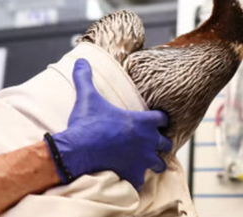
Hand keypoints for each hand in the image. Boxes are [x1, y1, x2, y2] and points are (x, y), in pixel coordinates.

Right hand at [46, 59, 171, 190]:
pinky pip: (142, 180)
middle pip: (166, 144)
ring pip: (160, 165)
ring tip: (142, 161)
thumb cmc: (86, 123)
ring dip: (153, 163)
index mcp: (143, 121)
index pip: (163, 119)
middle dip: (159, 144)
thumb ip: (86, 78)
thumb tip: (80, 61)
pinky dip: (136, 178)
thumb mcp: (87, 97)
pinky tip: (128, 175)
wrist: (76, 151)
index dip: (159, 120)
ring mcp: (142, 160)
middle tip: (148, 144)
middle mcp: (148, 141)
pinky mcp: (133, 176)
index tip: (153, 121)